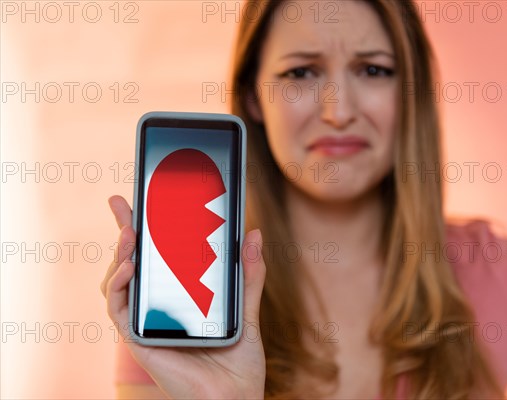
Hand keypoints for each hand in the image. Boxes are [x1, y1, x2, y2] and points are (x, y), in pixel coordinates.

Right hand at [101, 195, 266, 398]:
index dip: (146, 231)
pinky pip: (118, 308)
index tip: (142, 201)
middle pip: (132, 264)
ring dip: (120, 253)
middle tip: (122, 202)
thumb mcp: (247, 311)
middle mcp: (158, 309)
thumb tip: (253, 234)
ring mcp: (146, 322)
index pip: (158, 259)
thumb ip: (248, 275)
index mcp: (180, 299)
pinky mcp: (138, 338)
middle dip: (123, 230)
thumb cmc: (239, 364)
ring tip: (131, 231)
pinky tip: (130, 265)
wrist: (234, 399)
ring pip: (119, 281)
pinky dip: (118, 284)